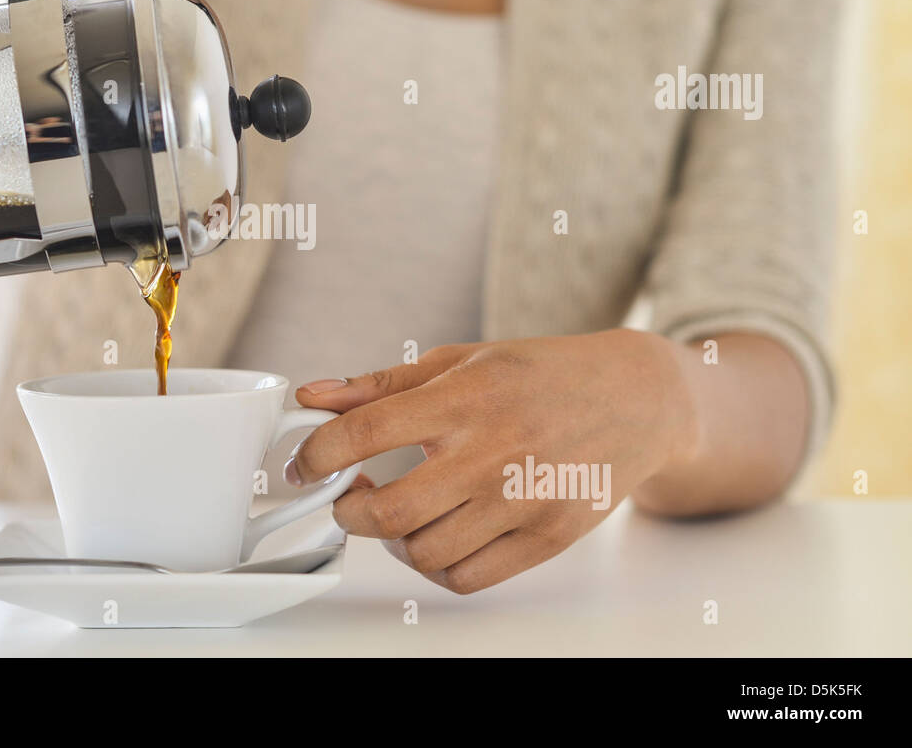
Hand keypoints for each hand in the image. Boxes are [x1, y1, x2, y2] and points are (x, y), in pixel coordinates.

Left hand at [287, 330, 701, 593]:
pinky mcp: (549, 537)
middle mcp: (493, 450)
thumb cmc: (539, 375)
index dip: (317, 453)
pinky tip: (436, 536)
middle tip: (346, 497)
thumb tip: (311, 397)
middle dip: (346, 512)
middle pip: (389, 511)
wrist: (636, 399)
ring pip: (423, 553)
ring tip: (397, 514)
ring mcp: (524, 499)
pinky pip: (468, 578)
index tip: (302, 465)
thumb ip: (379, 384)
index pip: (367, 431)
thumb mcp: (459, 360)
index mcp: (464, 397)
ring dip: (392, 542)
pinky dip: (436, 567)